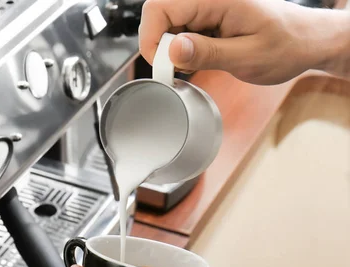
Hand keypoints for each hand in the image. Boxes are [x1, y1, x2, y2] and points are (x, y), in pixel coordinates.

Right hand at [139, 0, 349, 83]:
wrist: (307, 40)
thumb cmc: (287, 46)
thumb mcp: (248, 57)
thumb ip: (208, 53)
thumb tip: (172, 50)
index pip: (159, 8)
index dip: (152, 38)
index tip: (165, 65)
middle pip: (159, 15)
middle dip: (162, 46)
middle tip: (183, 68)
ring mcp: (207, 5)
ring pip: (167, 23)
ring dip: (174, 48)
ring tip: (200, 63)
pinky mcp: (207, 14)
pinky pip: (180, 27)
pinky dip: (184, 47)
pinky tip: (202, 56)